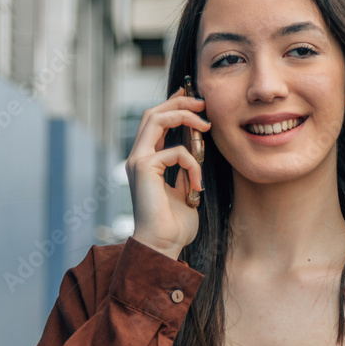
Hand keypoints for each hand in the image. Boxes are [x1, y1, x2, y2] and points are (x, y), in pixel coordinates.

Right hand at [126, 86, 210, 259]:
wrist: (163, 246)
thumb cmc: (175, 226)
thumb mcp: (185, 191)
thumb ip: (185, 170)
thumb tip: (196, 153)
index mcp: (146, 162)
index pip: (156, 124)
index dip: (173, 106)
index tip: (195, 99)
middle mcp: (138, 158)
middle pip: (153, 114)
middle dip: (179, 103)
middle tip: (203, 102)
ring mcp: (138, 161)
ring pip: (157, 120)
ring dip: (184, 116)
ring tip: (206, 125)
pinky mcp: (144, 168)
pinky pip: (175, 152)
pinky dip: (193, 164)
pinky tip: (197, 186)